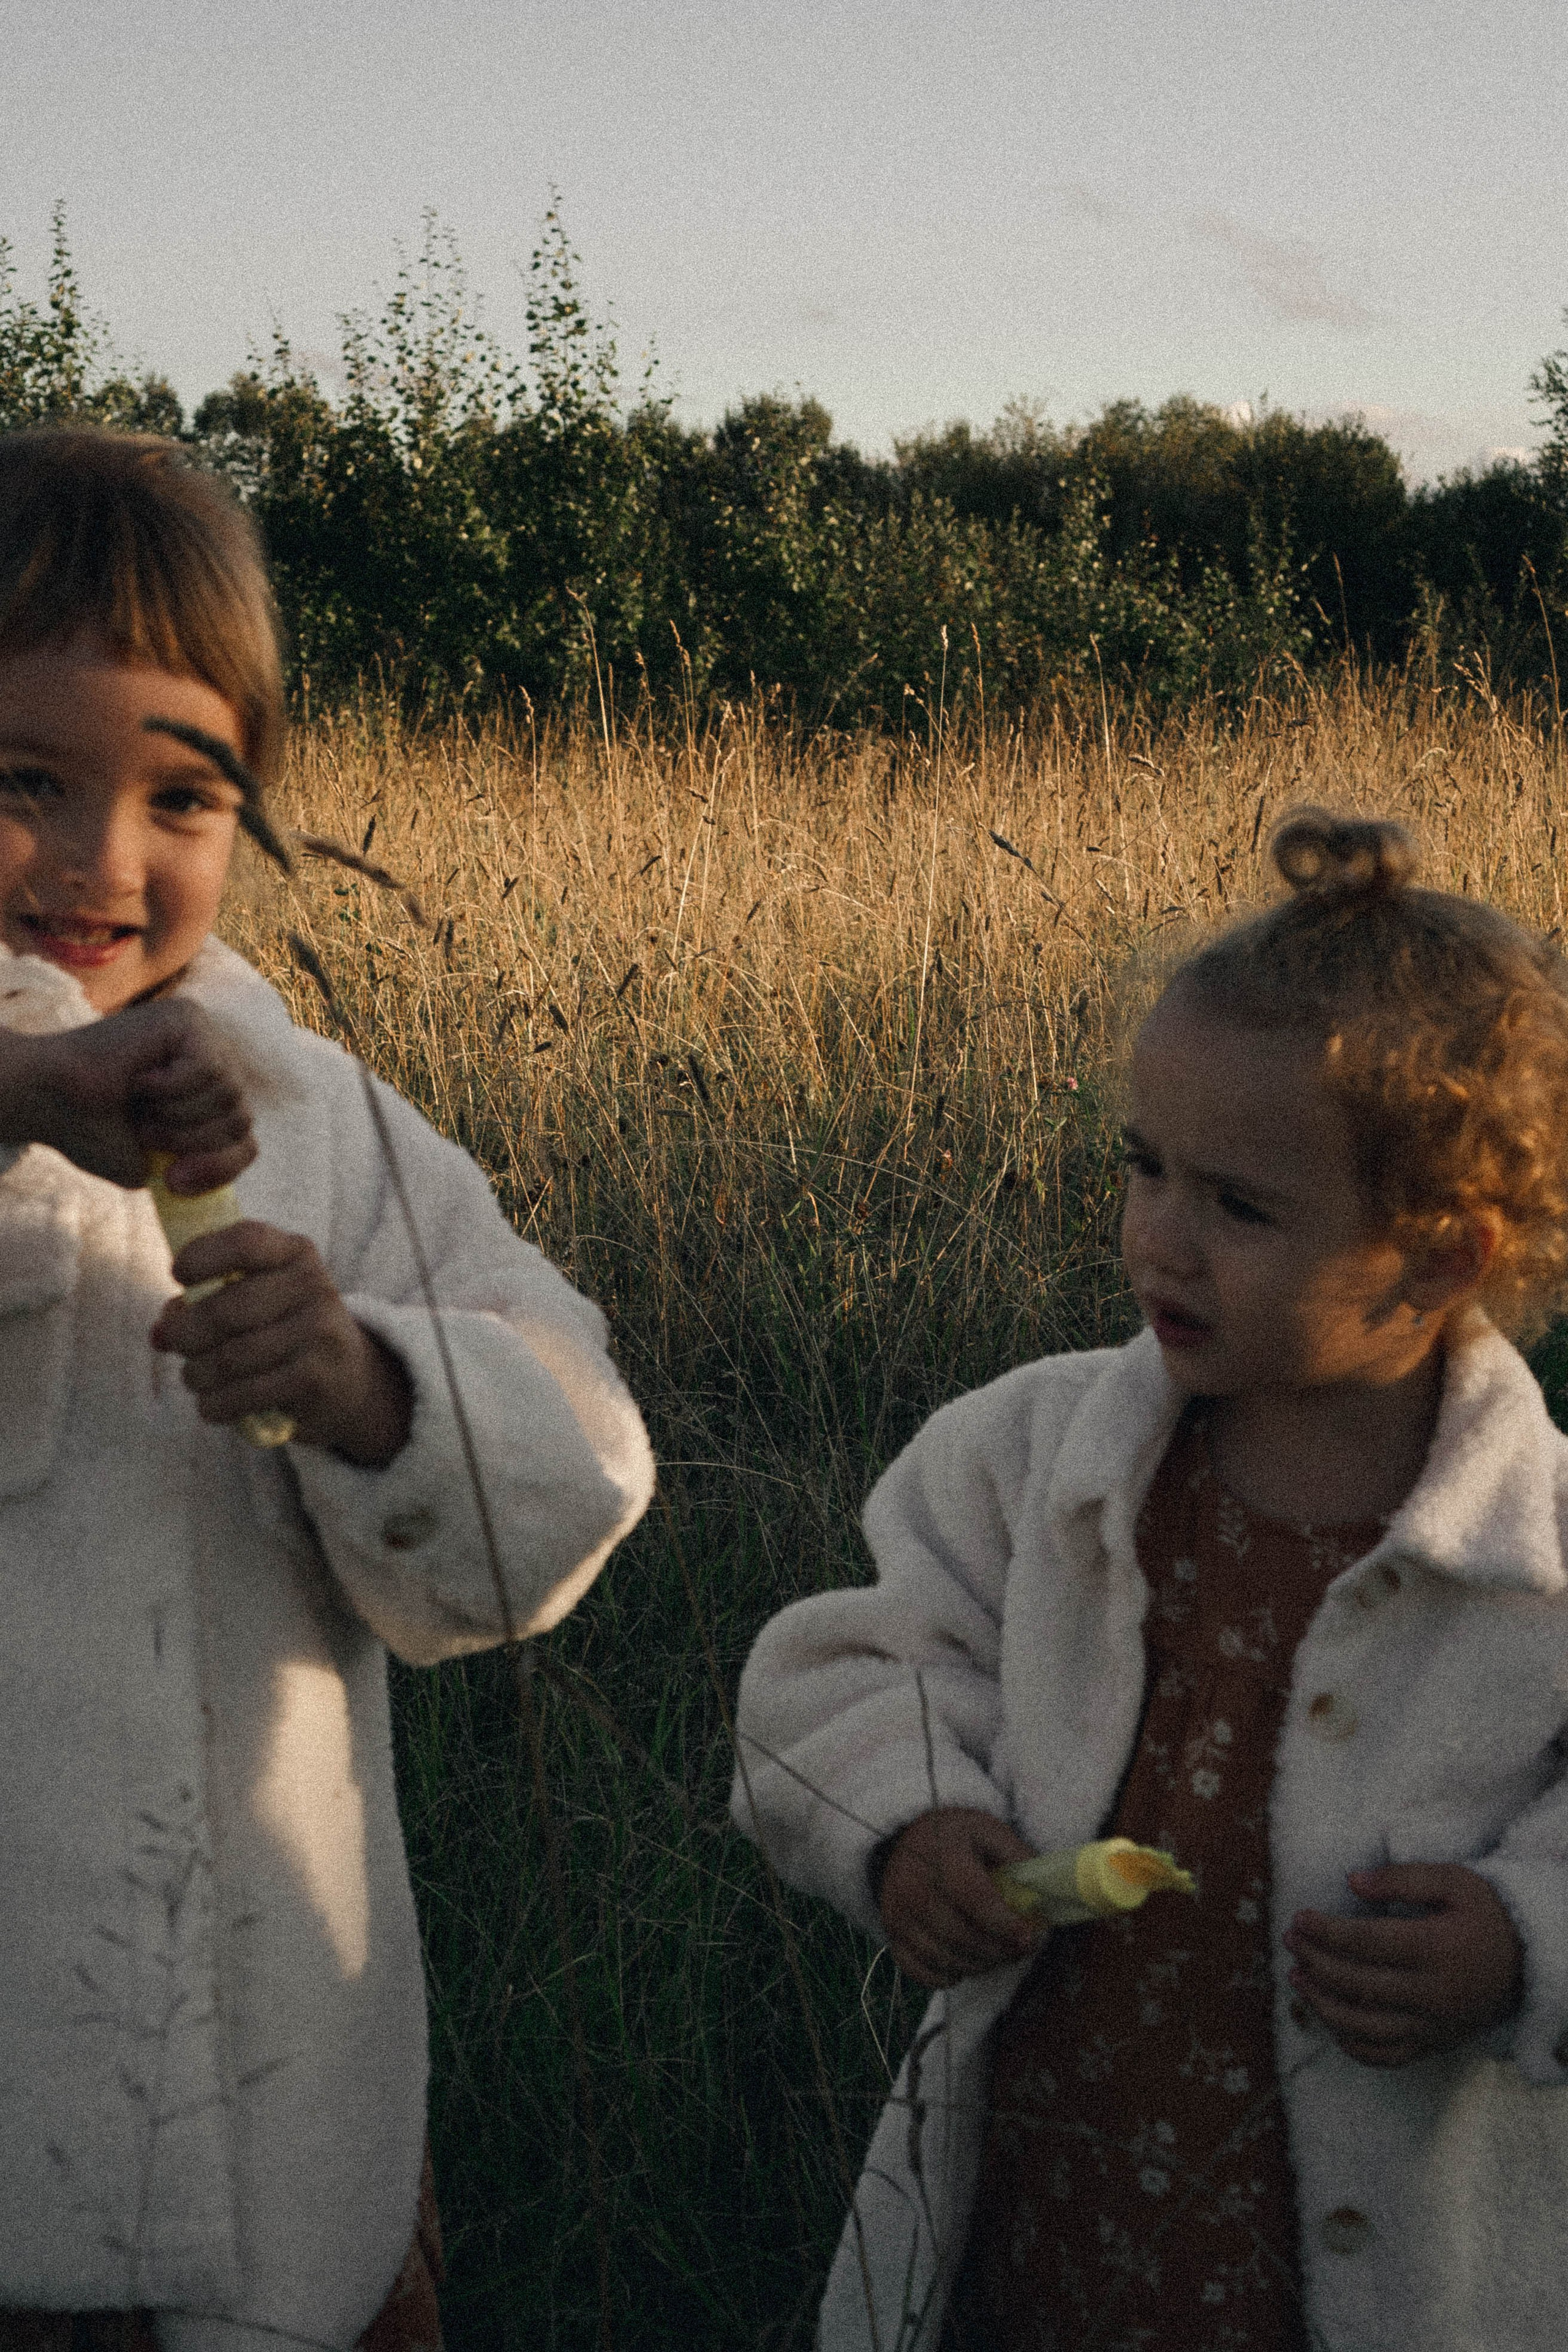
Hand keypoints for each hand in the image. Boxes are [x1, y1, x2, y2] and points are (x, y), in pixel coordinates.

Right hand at [0, 1000, 253, 1191]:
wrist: (45, 1099)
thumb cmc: (91, 1129)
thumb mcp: (153, 1162)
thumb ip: (201, 1162)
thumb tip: (243, 1153)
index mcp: (207, 1096)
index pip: (243, 1138)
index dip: (219, 1167)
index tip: (174, 1183)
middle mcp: (211, 1060)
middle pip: (241, 1118)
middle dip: (191, 1140)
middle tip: (145, 1133)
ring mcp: (201, 1034)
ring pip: (229, 1094)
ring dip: (177, 1115)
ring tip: (139, 1105)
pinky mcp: (186, 1018)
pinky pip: (208, 1069)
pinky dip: (171, 1087)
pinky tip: (139, 1076)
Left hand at [150, 1221, 413, 1466]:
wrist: (347, 1375)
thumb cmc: (283, 1327)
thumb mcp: (256, 1297)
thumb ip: (205, 1303)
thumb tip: (159, 1333)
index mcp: (295, 1253)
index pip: (245, 1242)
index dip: (202, 1255)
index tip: (178, 1275)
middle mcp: (312, 1285)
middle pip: (226, 1309)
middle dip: (187, 1333)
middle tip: (176, 1344)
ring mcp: (318, 1331)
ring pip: (232, 1357)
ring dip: (198, 1374)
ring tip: (194, 1378)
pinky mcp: (316, 1376)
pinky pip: (248, 1392)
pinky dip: (217, 1404)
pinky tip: (211, 1406)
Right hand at [878, 1807, 1045, 1987]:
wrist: (910, 1840)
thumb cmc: (958, 1839)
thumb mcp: (990, 1832)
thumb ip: (1019, 1860)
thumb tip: (1043, 1899)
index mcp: (941, 1853)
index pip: (973, 1896)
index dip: (1004, 1922)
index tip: (1029, 1937)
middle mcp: (912, 1884)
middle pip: (959, 1935)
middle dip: (998, 1950)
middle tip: (1020, 1949)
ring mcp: (896, 1912)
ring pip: (943, 1958)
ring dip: (979, 1965)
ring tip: (998, 1954)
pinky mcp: (891, 1934)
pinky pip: (919, 1973)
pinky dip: (947, 1977)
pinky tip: (965, 1962)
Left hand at [1284, 1864, 1522, 2067]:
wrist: (1530, 1964)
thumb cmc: (1485, 1915)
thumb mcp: (1454, 1882)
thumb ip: (1403, 1879)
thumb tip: (1352, 1881)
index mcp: (1435, 1949)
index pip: (1365, 1943)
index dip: (1325, 1931)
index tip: (1298, 1918)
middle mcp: (1431, 1994)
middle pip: (1357, 1984)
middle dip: (1315, 1962)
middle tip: (1290, 1942)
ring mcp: (1432, 2026)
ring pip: (1364, 2027)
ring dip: (1322, 2005)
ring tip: (1298, 1979)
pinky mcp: (1434, 2045)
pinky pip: (1386, 2056)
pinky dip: (1353, 2046)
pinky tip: (1331, 2023)